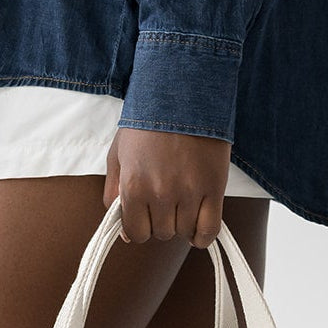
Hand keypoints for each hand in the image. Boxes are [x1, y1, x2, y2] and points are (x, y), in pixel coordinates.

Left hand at [104, 127, 229, 247]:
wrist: (183, 92)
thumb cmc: (148, 123)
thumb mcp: (118, 155)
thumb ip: (114, 195)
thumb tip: (124, 233)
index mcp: (134, 186)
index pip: (136, 233)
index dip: (140, 226)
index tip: (146, 215)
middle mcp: (160, 193)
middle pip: (162, 233)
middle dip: (162, 220)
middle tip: (166, 198)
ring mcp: (189, 192)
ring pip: (183, 233)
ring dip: (182, 223)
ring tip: (182, 200)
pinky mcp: (214, 188)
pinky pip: (209, 231)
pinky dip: (202, 235)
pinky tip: (198, 226)